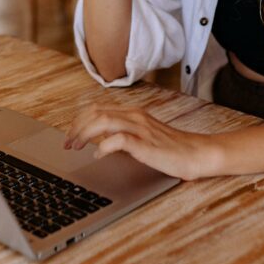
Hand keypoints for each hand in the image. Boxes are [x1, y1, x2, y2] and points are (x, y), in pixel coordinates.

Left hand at [64, 104, 217, 180]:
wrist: (195, 153)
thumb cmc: (171, 149)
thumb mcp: (142, 137)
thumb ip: (123, 135)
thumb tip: (99, 141)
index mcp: (133, 113)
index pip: (98, 108)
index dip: (79, 120)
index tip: (70, 135)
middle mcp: (134, 116)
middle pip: (95, 113)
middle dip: (76, 127)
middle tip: (67, 143)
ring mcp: (140, 128)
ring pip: (102, 121)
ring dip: (84, 134)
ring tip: (76, 147)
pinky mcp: (145, 143)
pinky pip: (118, 139)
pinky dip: (103, 146)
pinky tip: (98, 154)